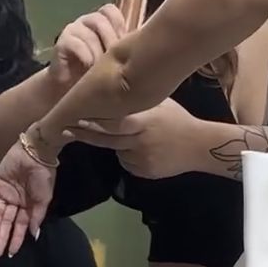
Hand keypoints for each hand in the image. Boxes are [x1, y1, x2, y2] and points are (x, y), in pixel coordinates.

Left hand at [0, 139, 56, 258]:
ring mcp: (4, 194)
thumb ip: (37, 216)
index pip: (20, 227)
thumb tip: (34, 235)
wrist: (35, 153)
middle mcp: (15, 202)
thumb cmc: (43, 177)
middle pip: (6, 224)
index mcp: (28, 207)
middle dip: (1, 239)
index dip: (16, 240)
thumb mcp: (44, 199)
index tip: (11, 254)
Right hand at [49, 4, 126, 89]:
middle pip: (100, 20)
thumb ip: (124, 48)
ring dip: (99, 51)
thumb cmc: (97, 71)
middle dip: (111, 40)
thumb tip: (145, 47)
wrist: (71, 89)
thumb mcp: (114, 58)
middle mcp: (86, 22)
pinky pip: (75, 44)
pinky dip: (86, 55)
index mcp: (101, 22)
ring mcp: (73, 31)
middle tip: (116, 58)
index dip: (120, 23)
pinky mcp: (61, 44)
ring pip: (89, 34)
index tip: (125, 42)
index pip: (111, 11)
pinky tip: (90, 66)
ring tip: (103, 67)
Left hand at [70, 99, 204, 178]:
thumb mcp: (159, 104)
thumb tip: (112, 94)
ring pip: (116, 152)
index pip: (111, 122)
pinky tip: (146, 150)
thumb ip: (137, 102)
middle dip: (84, 134)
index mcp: (143, 121)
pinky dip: (130, 156)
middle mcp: (139, 140)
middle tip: (66, 130)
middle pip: (105, 139)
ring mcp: (141, 159)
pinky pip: (127, 162)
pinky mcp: (144, 172)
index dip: (91, 121)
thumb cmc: (179, 120)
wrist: (200, 147)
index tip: (72, 117)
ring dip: (116, 145)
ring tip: (137, 138)